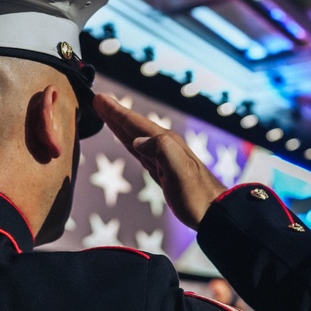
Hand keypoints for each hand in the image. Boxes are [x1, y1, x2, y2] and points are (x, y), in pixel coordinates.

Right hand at [93, 94, 225, 229]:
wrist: (212, 212)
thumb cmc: (196, 194)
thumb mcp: (179, 169)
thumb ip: (160, 149)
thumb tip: (137, 141)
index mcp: (166, 143)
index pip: (135, 123)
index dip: (116, 111)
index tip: (99, 98)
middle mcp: (164, 146)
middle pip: (133, 126)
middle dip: (115, 114)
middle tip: (98, 100)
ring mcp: (163, 158)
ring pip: (135, 137)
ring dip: (120, 126)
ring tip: (106, 115)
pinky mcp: (162, 171)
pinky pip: (140, 151)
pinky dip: (130, 142)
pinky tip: (127, 140)